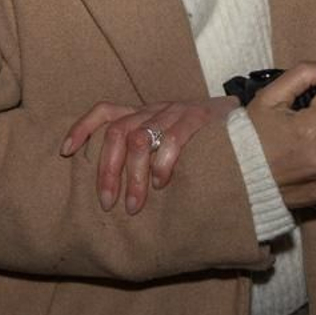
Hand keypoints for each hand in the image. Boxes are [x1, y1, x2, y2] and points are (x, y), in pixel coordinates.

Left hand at [61, 96, 238, 213]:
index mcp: (144, 113)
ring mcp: (176, 112)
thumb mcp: (169, 142)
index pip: (105, 111)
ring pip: (139, 138)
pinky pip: (172, 139)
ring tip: (134, 205)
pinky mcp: (198, 119)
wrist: (250, 126)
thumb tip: (115, 189)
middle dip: (108, 170)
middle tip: (108, 203)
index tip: (65, 151)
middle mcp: (155, 109)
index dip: (82, 128)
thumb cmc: (202, 144)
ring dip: (133, 175)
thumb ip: (147, 154)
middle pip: (117, 132)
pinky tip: (162, 184)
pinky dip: (163, 163)